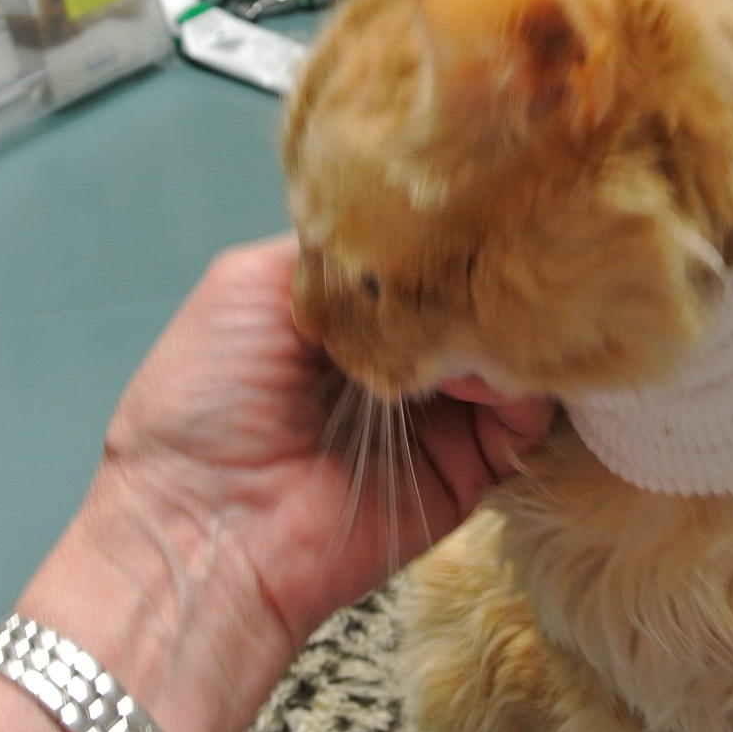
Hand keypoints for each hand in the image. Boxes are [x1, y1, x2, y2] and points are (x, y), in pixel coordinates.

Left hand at [82, 234, 552, 647]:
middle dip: (485, 277)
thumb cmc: (206, 396)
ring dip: (506, 328)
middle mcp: (405, 354)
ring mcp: (443, 409)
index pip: (425, 254)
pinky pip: (526, 416)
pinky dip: (519, 386)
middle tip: (485, 263)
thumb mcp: (253, 284)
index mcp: (353, 310)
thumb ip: (342, 252)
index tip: (468, 206)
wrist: (206, 524)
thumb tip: (425, 234)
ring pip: (513, 350)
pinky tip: (481, 371)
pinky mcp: (474, 465)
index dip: (445, 231)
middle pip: (476, 299)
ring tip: (476, 322)